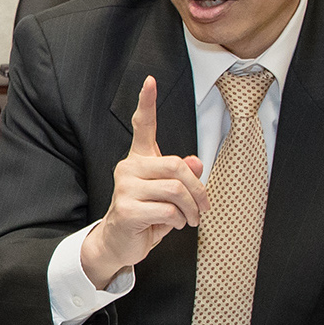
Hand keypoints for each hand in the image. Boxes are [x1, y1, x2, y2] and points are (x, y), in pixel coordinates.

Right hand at [80, 75, 208, 286]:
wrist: (119, 243)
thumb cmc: (147, 216)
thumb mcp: (170, 196)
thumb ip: (183, 177)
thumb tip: (197, 163)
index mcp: (139, 160)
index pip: (142, 126)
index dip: (147, 102)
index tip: (150, 81)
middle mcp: (128, 168)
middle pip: (176, 165)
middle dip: (198, 189)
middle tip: (204, 207)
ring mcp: (125, 188)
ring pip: (175, 190)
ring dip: (191, 210)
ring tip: (189, 220)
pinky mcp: (126, 209)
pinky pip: (168, 210)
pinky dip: (180, 221)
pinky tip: (174, 226)